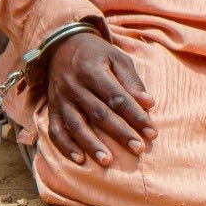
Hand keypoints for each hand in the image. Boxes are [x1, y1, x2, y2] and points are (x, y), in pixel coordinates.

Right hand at [45, 32, 156, 165]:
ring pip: (76, 125)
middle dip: (120, 133)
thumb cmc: (97, 54)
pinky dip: (65, 146)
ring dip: (91, 144)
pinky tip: (79, 160)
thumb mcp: (117, 58)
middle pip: (99, 114)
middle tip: (138, 149)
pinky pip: (55, 130)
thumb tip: (149, 103)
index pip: (117, 98)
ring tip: (107, 161)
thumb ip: (132, 81)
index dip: (135, 116)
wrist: (62, 44)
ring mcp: (61, 98)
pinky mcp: (52, 108)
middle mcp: (74, 86)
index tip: (152, 133)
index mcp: (93, 71)